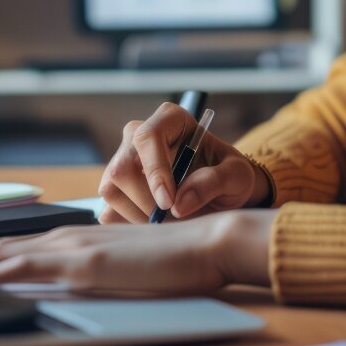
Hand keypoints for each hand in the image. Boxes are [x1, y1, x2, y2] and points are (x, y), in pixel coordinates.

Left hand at [0, 210, 276, 293]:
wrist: (207, 242)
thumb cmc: (179, 256)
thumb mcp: (133, 261)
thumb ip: (107, 266)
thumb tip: (90, 277)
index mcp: (87, 236)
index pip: (33, 244)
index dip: (2, 254)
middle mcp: (77, 235)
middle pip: (15, 245)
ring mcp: (80, 247)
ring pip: (16, 253)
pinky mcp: (88, 263)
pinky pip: (34, 267)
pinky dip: (4, 271)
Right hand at [98, 103, 270, 223]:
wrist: (221, 191)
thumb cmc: (228, 174)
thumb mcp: (237, 175)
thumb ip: (215, 181)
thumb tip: (180, 203)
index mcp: (170, 119)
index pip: (147, 138)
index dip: (154, 171)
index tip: (168, 203)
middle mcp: (139, 135)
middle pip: (122, 168)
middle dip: (146, 201)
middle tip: (174, 219)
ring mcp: (122, 160)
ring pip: (111, 190)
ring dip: (138, 215)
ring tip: (169, 221)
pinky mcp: (115, 188)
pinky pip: (108, 211)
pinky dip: (129, 224)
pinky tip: (155, 226)